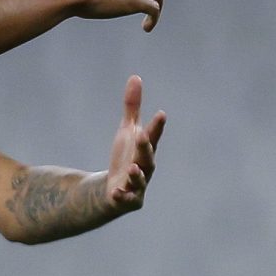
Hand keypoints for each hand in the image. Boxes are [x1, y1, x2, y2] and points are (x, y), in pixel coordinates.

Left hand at [103, 76, 165, 213]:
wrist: (115, 190)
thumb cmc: (126, 157)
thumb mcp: (126, 131)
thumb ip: (132, 107)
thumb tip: (135, 77)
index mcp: (146, 149)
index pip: (153, 136)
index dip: (157, 126)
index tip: (161, 114)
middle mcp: (146, 166)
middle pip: (147, 157)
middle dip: (145, 147)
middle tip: (142, 135)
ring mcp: (138, 184)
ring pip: (140, 179)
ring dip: (137, 174)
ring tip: (132, 167)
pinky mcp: (129, 199)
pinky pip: (126, 198)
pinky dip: (122, 195)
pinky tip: (115, 191)